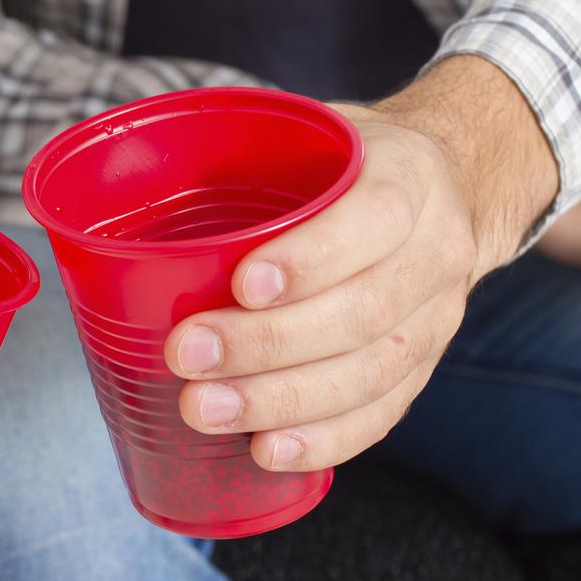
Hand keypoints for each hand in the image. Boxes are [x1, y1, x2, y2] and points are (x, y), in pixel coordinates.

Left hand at [167, 57, 557, 472]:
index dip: (312, 259)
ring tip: (206, 410)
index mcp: (410, 178)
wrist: (450, 187)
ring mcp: (436, 316)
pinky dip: (323, 439)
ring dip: (282, 401)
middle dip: (267, 344)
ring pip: (370, 372)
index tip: (242, 284)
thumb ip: (248, 151)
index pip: (375, 219)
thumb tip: (129, 169)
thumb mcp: (315, 129)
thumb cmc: (349, 162)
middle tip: (187, 356)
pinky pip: (381, 413)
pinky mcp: (424, 366)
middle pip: (363, 312)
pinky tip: (268, 451)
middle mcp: (435, 251)